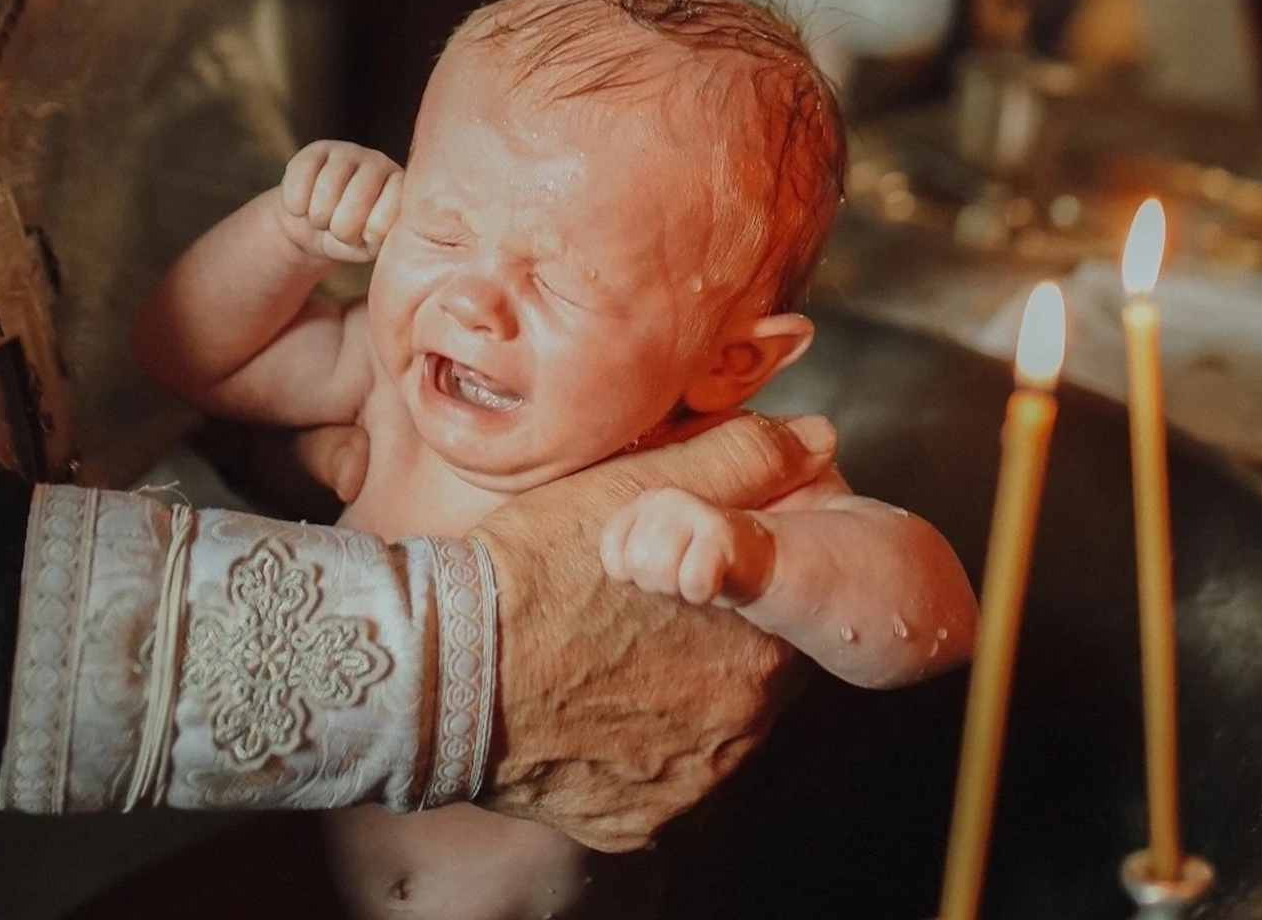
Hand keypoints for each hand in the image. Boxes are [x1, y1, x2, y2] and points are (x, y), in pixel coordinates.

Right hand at [278, 141, 401, 263]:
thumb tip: (376, 233)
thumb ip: (380, 240)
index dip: (368, 235)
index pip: (389, 214)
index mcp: (401, 189)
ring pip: (327, 188)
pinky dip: (296, 204)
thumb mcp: (369, 247)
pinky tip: (303, 205)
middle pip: (357, 201)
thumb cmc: (349, 239)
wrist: (314, 227)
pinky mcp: (318, 149)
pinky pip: (301, 178)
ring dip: (318, 217)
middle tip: (338, 229)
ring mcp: (350, 152)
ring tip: (322, 219)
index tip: (364, 238)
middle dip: (340, 229)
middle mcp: (381, 164)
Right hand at [473, 411, 836, 850]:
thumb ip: (741, 460)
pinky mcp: (640, 824)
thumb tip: (816, 437)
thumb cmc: (542, 565)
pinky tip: (591, 704)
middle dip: (710, 631)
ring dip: (678, 688)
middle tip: (640, 601)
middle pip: (749, 665)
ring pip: (707, 722)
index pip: (784, 600)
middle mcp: (742, 726)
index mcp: (761, 639)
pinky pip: (659, 777)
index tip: (689, 557)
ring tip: (609, 647)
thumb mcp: (642, 488)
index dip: (739, 571)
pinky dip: (636, 743)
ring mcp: (692, 784)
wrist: (444, 668)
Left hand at [600, 487, 775, 606]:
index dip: (631, 576)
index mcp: (642, 504)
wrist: (756, 559)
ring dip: (679, 587)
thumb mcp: (652, 555)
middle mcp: (664, 500)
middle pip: (636, 565)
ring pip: (660, 572)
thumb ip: (620, 561)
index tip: (654, 571)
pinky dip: (702, 593)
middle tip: (681, 574)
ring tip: (694, 574)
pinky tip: (716, 581)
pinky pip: (694, 582)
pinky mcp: (721, 533)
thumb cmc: (693, 563)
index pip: (612, 555)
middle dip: (657, 583)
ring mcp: (694, 510)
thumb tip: (574, 596)